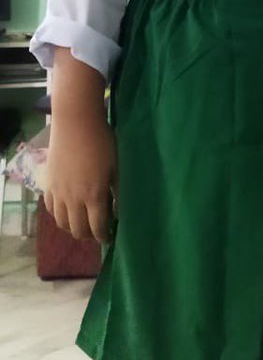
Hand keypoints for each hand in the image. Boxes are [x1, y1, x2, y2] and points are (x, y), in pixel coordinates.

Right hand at [44, 116, 117, 245]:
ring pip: (62, 223)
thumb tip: (117, 211)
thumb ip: (117, 192)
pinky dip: (59, 216)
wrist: (76, 122)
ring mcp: (58, 193)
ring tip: (82, 224)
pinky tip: (67, 211)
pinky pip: (51, 209)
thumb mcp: (116, 167)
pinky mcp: (48, 184)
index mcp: (94, 196)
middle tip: (97, 231)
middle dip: (89, 236)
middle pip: (78, 231)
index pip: (98, 228)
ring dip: (73, 229)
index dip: (104, 236)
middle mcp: (73, 199)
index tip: (110, 236)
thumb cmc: (102, 142)